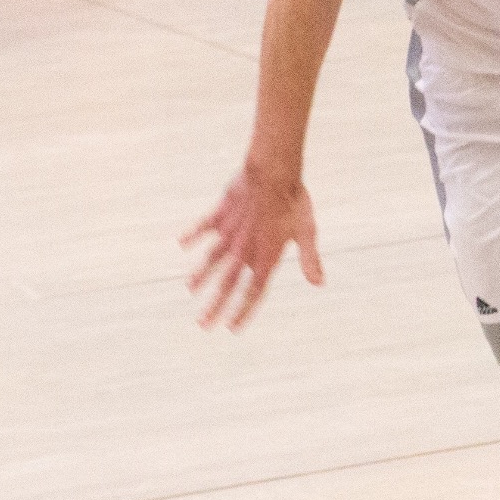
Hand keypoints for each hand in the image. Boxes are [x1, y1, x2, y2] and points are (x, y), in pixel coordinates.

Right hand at [181, 166, 325, 329]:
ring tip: (190, 289)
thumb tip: (319, 283)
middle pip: (228, 284)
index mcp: (265, 256)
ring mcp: (230, 232)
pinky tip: (181, 243)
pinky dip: (193, 234)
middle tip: (202, 324)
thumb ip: (309, 258)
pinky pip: (204, 226)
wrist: (272, 172)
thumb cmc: (294, 201)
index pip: (253, 291)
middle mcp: (244, 249)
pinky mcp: (221, 213)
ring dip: (201, 275)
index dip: (243, 311)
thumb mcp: (306, 231)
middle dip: (215, 306)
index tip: (231, 328)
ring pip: (212, 259)